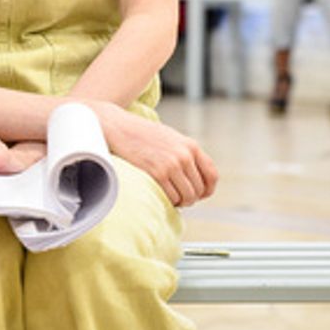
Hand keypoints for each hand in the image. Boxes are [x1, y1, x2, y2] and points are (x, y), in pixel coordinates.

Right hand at [89, 102, 216, 206]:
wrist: (118, 127)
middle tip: (179, 197)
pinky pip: (172, 197)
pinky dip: (169, 201)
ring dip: (180, 201)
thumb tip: (194, 177)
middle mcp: (184, 155)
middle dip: (190, 197)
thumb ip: (185, 153)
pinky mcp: (157, 173)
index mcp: (190, 145)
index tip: (200, 194)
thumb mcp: (170, 138)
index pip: (211, 175)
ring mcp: (172, 165)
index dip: (208, 189)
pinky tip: (162, 195)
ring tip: (170, 197)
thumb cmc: (141, 133)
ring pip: (187, 196)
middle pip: (199, 189)